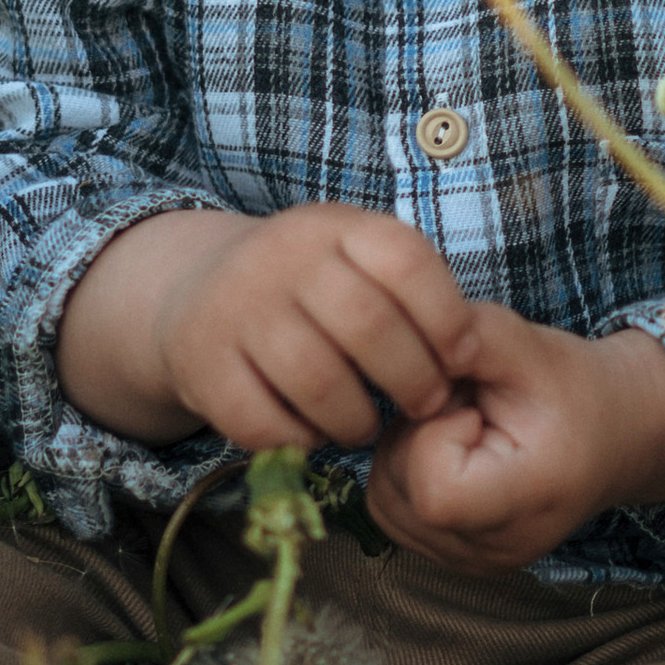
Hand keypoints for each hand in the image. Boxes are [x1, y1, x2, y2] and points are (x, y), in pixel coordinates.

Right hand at [58, 201, 484, 452]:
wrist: (193, 290)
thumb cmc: (307, 287)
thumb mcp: (354, 260)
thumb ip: (410, 291)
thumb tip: (471, 354)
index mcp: (334, 225)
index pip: (404, 259)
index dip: (447, 316)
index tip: (462, 358)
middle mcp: (281, 256)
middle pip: (365, 322)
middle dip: (413, 377)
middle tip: (426, 405)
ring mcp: (235, 308)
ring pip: (315, 379)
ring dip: (356, 419)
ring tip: (366, 426)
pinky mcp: (200, 364)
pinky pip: (262, 421)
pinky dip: (299, 439)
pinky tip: (313, 433)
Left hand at [367, 309, 664, 572]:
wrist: (615, 434)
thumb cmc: (574, 389)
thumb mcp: (530, 346)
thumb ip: (468, 335)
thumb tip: (402, 337)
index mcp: (528, 503)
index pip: (432, 492)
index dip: (433, 433)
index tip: (472, 406)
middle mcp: (497, 548)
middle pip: (399, 490)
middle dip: (418, 431)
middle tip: (470, 408)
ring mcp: (474, 561)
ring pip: (385, 500)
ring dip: (407, 450)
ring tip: (463, 428)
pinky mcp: (454, 557)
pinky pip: (393, 511)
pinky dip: (406, 472)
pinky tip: (451, 450)